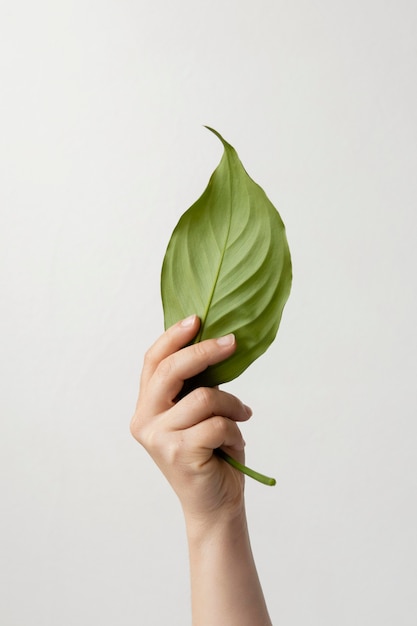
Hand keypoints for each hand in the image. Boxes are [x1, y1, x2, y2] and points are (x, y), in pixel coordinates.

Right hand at [130, 315, 251, 522]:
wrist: (215, 505)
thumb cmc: (210, 454)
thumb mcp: (198, 413)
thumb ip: (195, 385)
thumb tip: (215, 343)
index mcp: (146, 407)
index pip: (153, 362)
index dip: (173, 337)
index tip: (197, 319)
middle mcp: (145, 420)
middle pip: (171, 370)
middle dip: (205, 351)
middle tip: (232, 342)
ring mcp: (159, 438)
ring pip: (204, 397)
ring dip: (232, 404)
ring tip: (241, 416)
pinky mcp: (179, 453)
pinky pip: (217, 423)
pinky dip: (235, 429)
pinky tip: (235, 440)